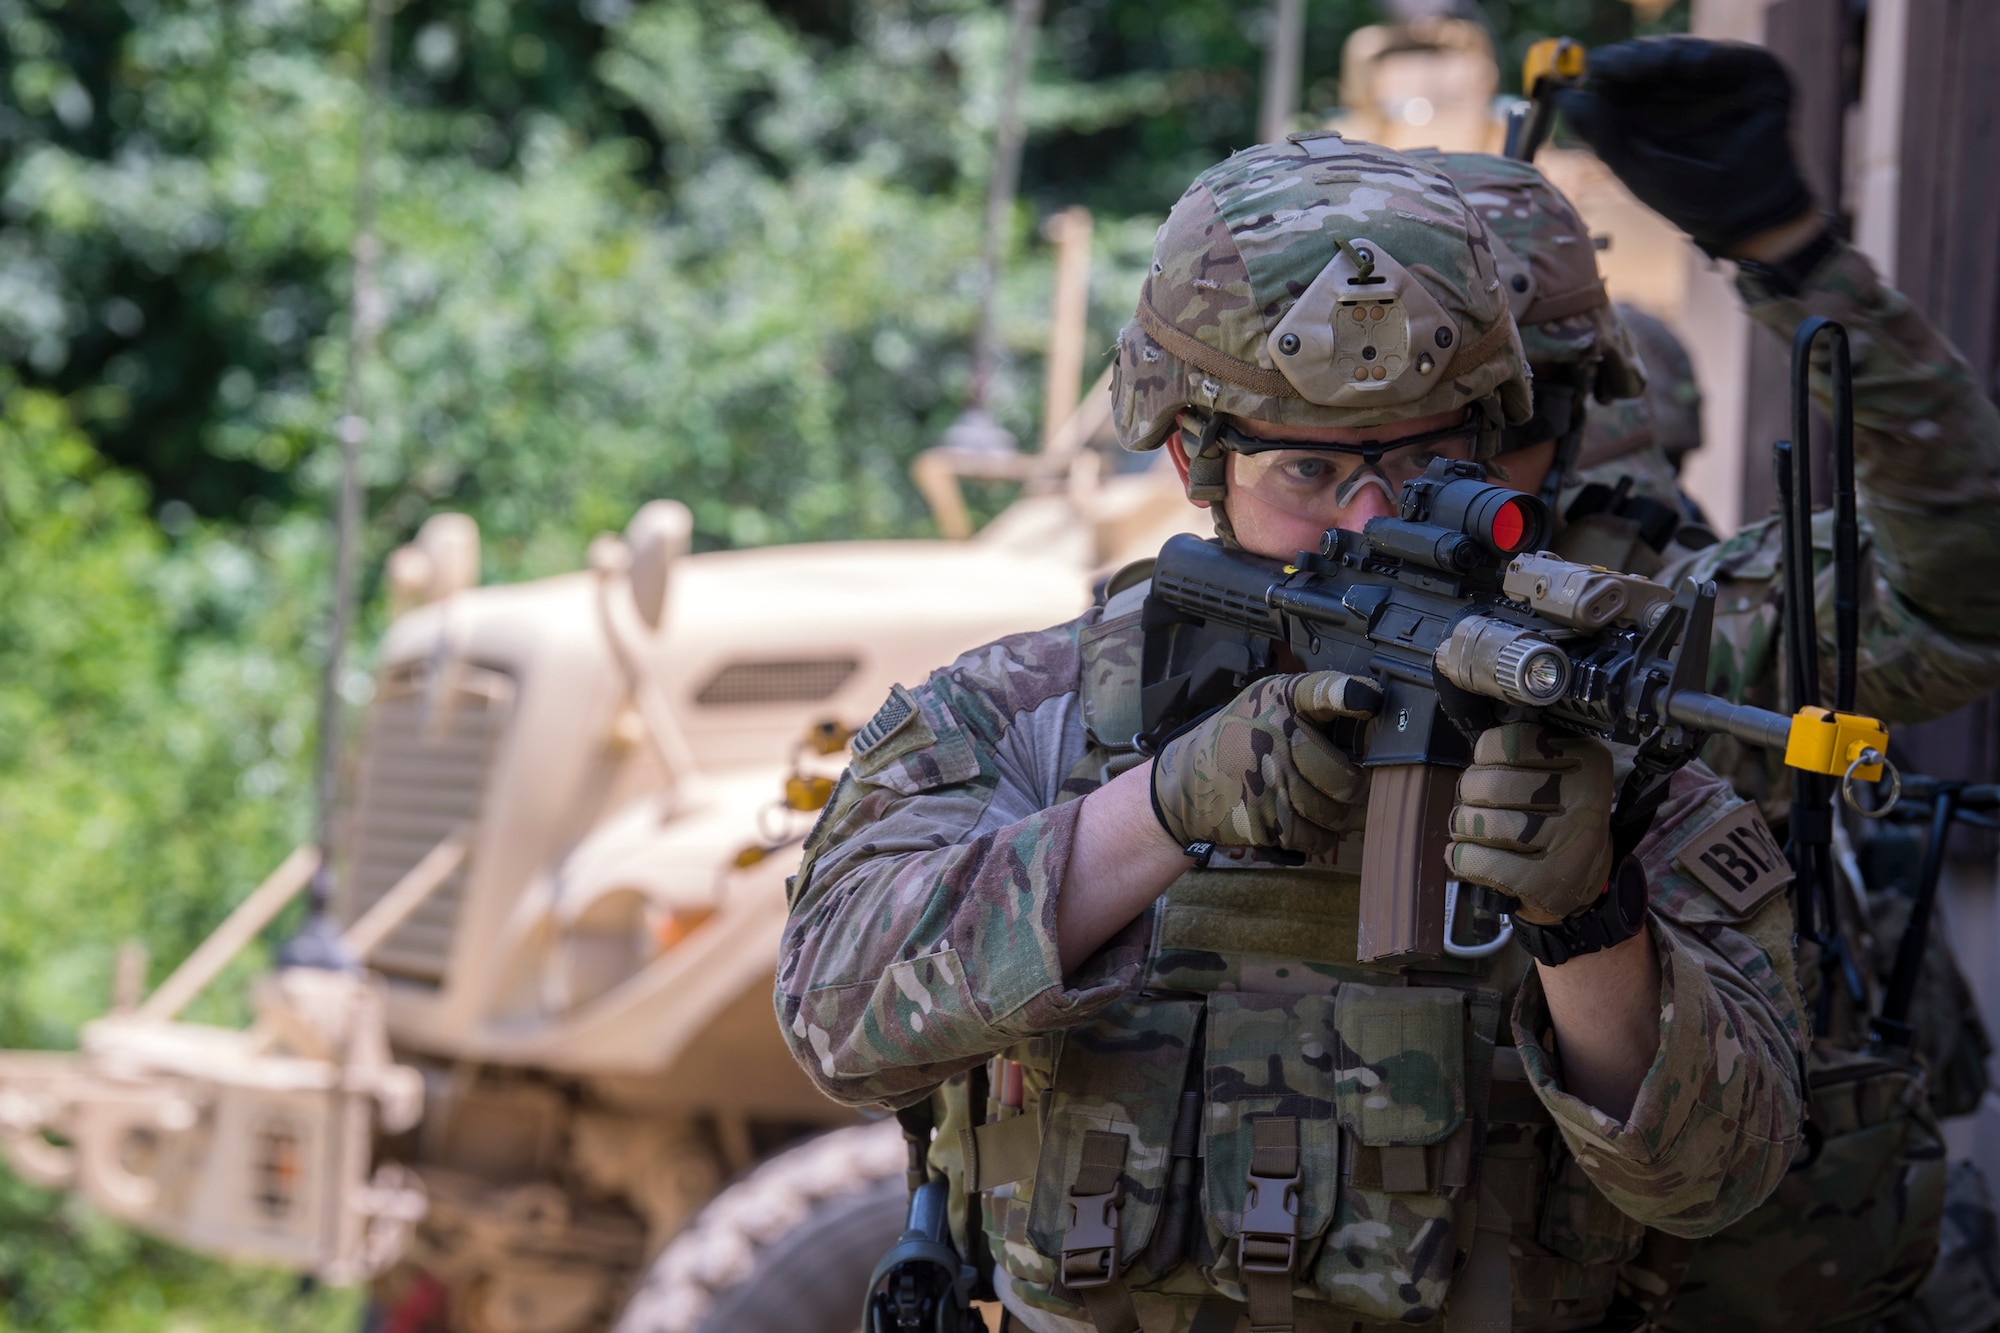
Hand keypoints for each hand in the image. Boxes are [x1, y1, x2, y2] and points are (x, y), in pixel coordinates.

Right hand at [1151, 671, 1379, 855]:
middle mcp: (1274, 740)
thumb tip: (1377, 708)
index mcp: (1281, 701)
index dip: (1349, 695)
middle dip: (1358, 787)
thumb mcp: (1270, 700)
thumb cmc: (1242, 737)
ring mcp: (1269, 784)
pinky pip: (1316, 837)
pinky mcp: (1264, 821)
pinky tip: (1312, 820)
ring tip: (1339, 804)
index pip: (1321, 692)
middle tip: (1358, 784)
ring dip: (1344, 815)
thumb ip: (1319, 699)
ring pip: (1335, 812)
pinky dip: (1321, 835)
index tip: (1370, 701)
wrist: (1188, 781)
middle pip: (1345, 777)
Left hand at [1448, 722, 1612, 924]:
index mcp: (1584, 760)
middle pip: (1489, 784)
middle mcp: (1581, 797)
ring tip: (1473, 832)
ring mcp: (1565, 840)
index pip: (1511, 741)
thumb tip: (1476, 754)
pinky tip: (1468, 857)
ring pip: (1478, 822)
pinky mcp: (1543, 880)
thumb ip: (1517, 752)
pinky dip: (1462, 857)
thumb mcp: (1553, 772)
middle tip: (1476, 805)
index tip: (1492, 769)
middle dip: (1469, 794)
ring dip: (1463, 827)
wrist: (1579, 878)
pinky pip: (1477, 860)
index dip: (1486, 757)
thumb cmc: (1553, 815)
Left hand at [1553, 37, 1812, 256]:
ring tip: (1642, 63)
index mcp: (1654, 107)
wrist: (1743, 218)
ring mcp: (1721, 79)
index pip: (1626, 77)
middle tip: (1609, 61)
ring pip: (1686, 52)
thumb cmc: (1687, 199)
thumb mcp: (1634, 169)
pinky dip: (1711, 56)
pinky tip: (1689, 63)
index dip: (1607, 69)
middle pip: (1653, 59)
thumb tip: (1565, 99)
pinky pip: (1732, 57)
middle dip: (1630, 59)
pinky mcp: (1758, 75)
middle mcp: (1685, 89)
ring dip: (1661, 55)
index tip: (1590, 68)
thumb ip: (1601, 135)